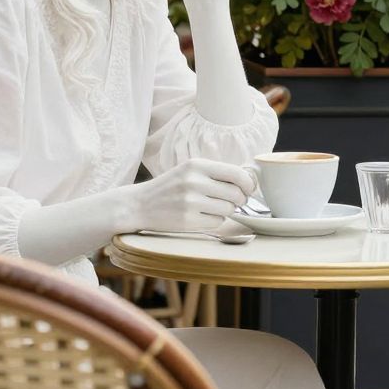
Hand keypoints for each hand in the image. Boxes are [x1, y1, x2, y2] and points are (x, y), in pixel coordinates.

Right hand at [118, 158, 255, 232]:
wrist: (139, 205)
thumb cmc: (170, 188)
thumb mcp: (190, 170)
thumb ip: (216, 173)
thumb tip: (249, 180)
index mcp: (197, 165)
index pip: (236, 173)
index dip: (248, 183)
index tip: (249, 189)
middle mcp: (194, 181)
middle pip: (236, 194)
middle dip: (239, 199)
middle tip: (233, 201)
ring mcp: (190, 202)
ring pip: (228, 209)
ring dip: (226, 211)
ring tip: (212, 207)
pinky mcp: (187, 221)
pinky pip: (217, 223)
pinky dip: (215, 221)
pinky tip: (202, 216)